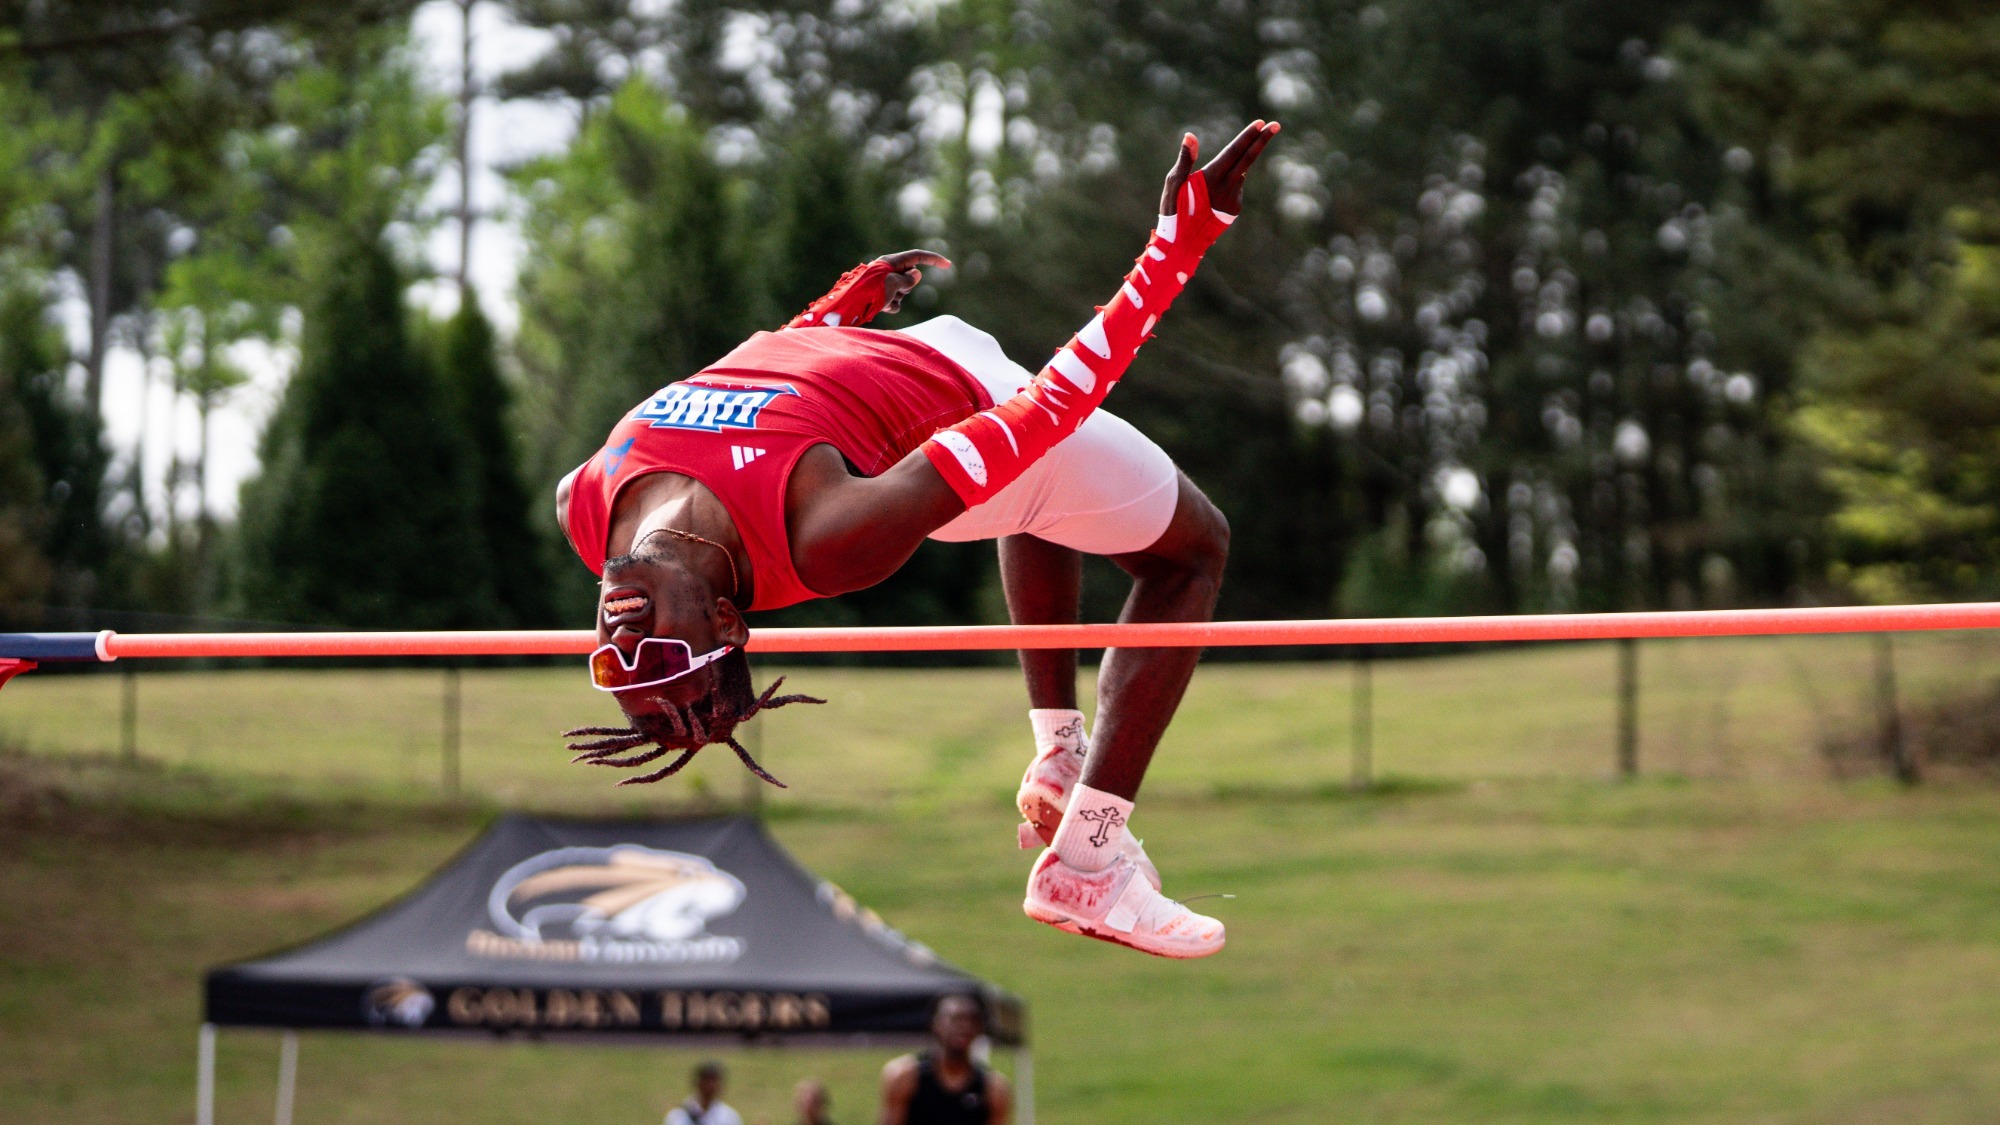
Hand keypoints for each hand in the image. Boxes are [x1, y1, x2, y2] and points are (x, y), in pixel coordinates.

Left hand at [872, 249, 950, 312]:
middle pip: (910, 277)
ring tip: (884, 300)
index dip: (933, 260)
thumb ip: (909, 279)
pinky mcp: (880, 296)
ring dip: (897, 298)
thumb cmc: (872, 291)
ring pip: (902, 292)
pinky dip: (890, 306)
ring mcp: (884, 284)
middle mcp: (887, 271)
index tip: (948, 265)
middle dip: (907, 287)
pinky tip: (881, 308)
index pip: (917, 256)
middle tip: (894, 290)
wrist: (851, 306)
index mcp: (890, 262)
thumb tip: (916, 274)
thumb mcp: (894, 283)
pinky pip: (894, 302)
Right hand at [1159, 120, 1280, 216]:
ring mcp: (1233, 199)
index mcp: (1211, 178)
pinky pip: (1235, 188)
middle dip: (1261, 141)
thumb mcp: (1174, 183)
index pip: (1234, 151)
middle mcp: (1227, 188)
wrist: (1182, 245)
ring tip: (1206, 191)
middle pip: (1248, 159)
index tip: (1263, 123)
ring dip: (1232, 170)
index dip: (1248, 137)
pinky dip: (1227, 185)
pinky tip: (1211, 200)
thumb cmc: (1173, 211)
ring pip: (1239, 174)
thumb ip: (1186, 159)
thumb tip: (1190, 136)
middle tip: (1276, 125)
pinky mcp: (1235, 209)